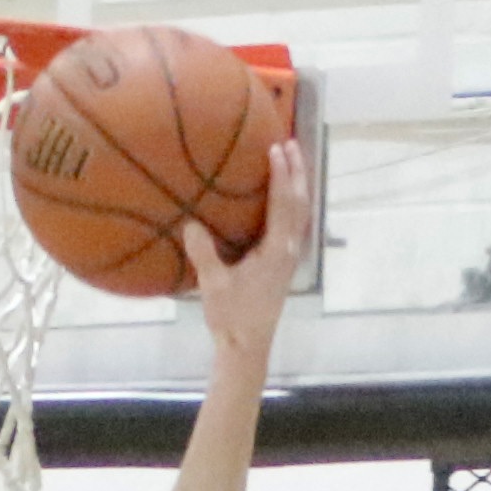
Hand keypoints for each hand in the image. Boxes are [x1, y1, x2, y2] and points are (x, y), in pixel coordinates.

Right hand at [186, 135, 307, 377]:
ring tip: (291, 161)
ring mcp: (289, 257)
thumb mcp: (214, 285)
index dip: (280, 175)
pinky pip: (293, 224)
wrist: (248, 347)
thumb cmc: (233, 317)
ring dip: (297, 185)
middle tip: (290, 143)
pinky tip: (281, 199)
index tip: (276, 148)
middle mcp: (289, 250)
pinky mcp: (284, 265)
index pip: (282, 204)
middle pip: (300, 202)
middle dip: (296, 171)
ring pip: (300, 213)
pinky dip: (291, 203)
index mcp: (277, 250)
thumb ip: (204, 254)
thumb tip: (190, 224)